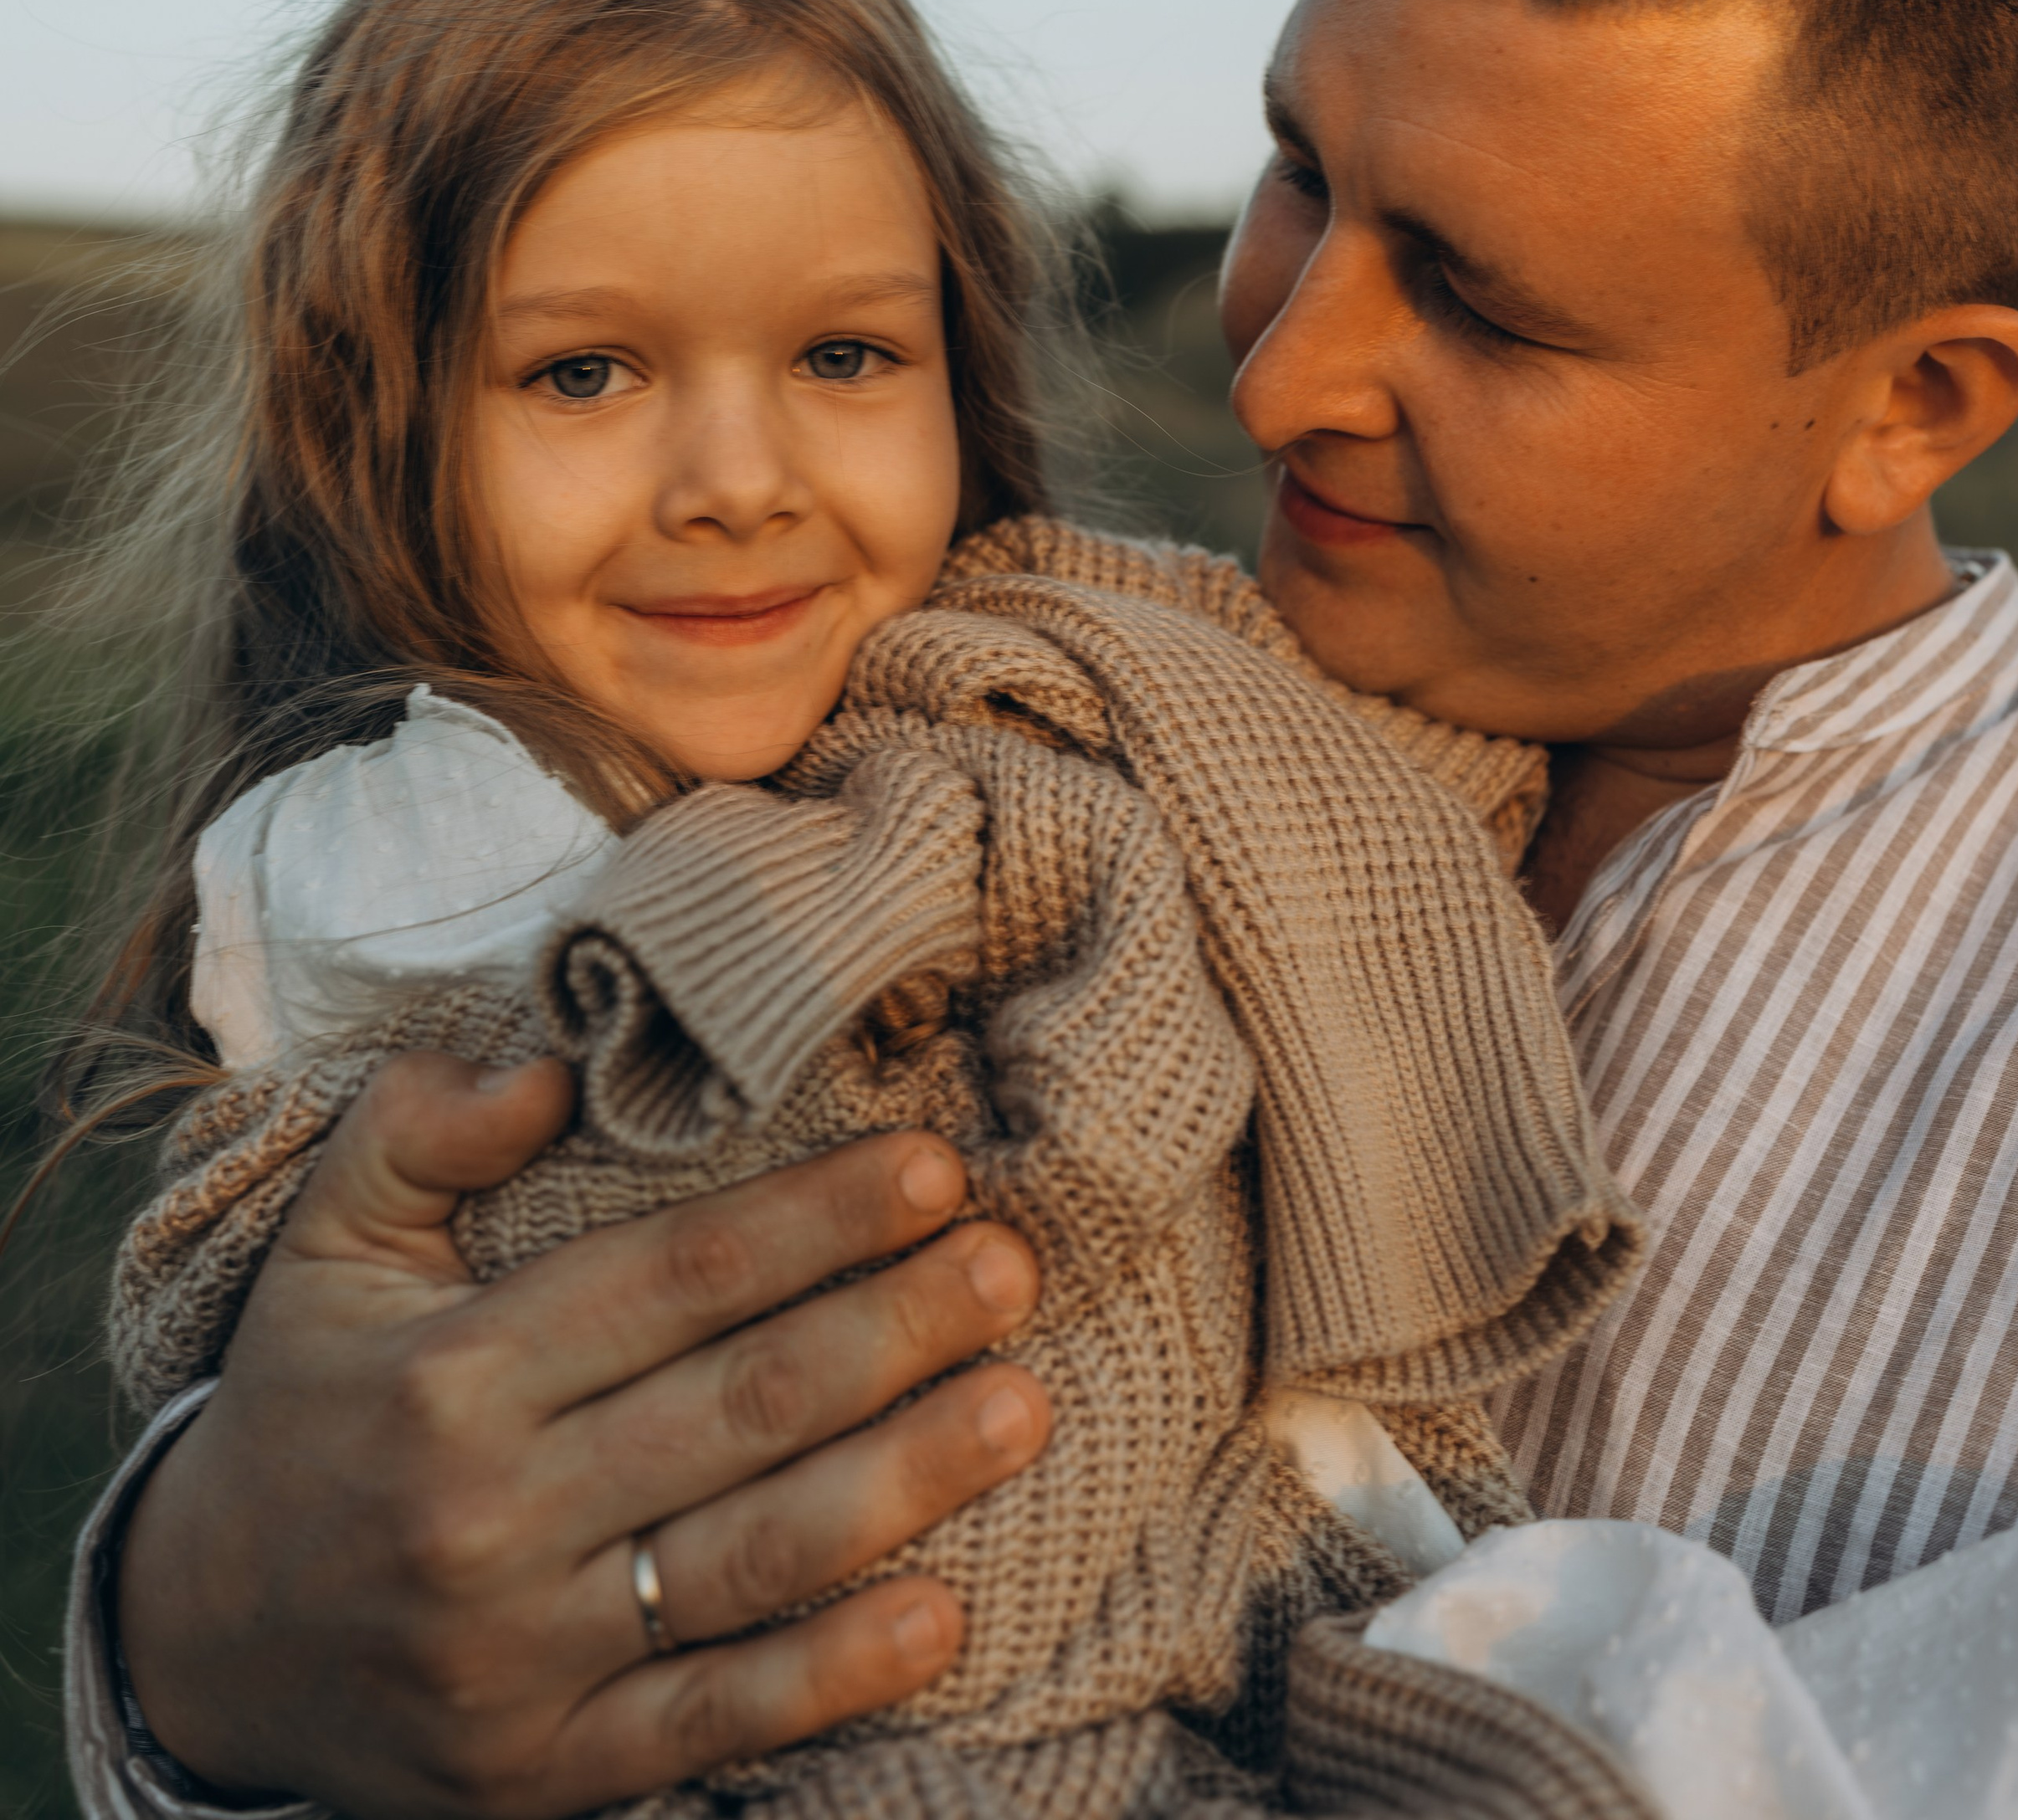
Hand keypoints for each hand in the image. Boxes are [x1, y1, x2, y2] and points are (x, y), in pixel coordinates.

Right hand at [117, 1054, 1049, 1816]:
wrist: (197, 1644)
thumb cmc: (305, 1407)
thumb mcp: (327, 1245)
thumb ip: (419, 1129)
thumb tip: (545, 1062)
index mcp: (452, 1374)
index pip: (674, 1277)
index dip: (813, 1218)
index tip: (933, 1168)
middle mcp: (490, 1516)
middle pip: (738, 1407)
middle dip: (896, 1330)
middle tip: (1014, 1268)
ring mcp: (522, 1658)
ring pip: (749, 1558)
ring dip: (907, 1481)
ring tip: (1026, 1405)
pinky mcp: (543, 1773)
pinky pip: (711, 1719)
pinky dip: (830, 1674)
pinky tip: (939, 1611)